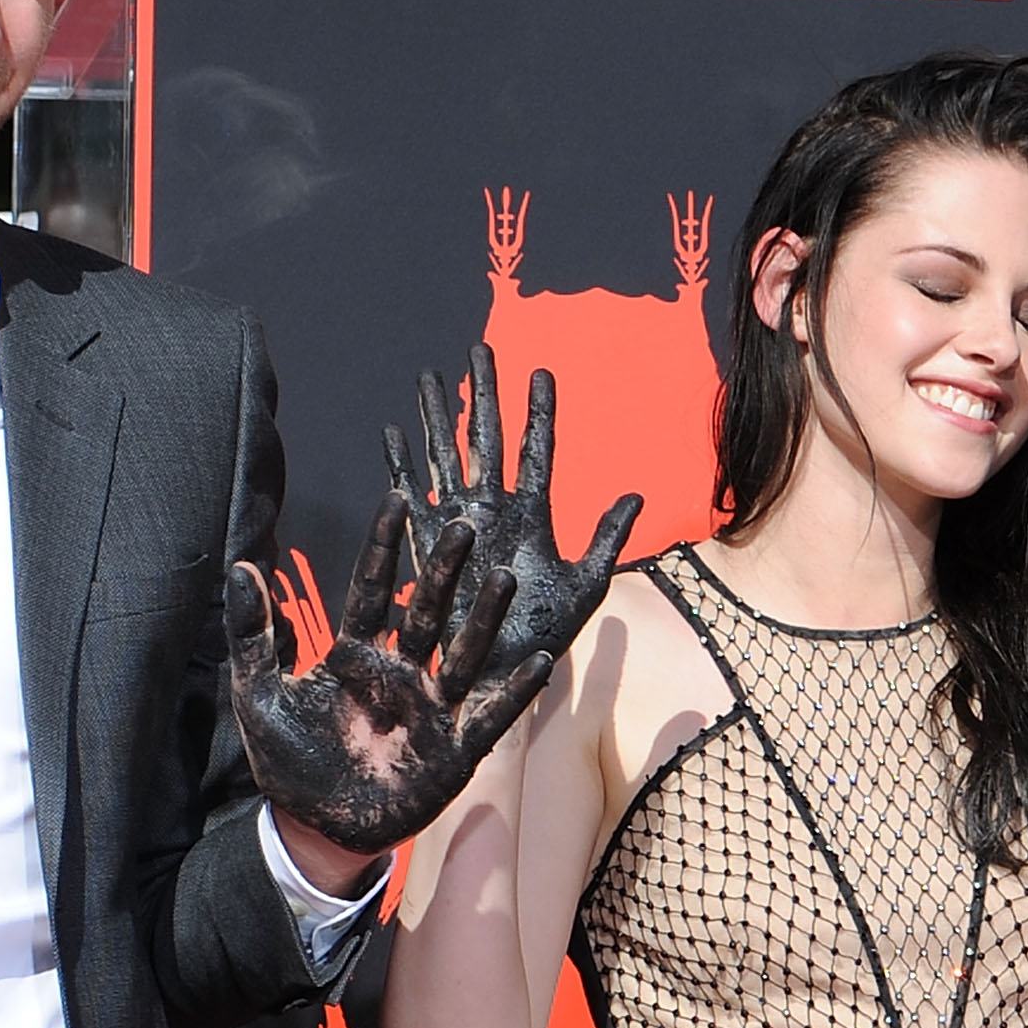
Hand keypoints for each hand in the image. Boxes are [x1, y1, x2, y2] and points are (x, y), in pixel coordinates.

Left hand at [227, 496, 547, 855]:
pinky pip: (489, 718)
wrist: (315, 829)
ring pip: (463, 655)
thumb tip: (240, 568)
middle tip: (465, 525)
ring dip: (484, 620)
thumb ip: (253, 636)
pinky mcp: (452, 752)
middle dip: (445, 571)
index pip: (373, 589)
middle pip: (428, 611)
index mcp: (355, 655)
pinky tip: (541, 662)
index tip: (398, 497)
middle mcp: (399, 673)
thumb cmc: (288, 764)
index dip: (384, 546)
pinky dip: (515, 694)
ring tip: (505, 579)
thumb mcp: (259, 695)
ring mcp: (430, 710)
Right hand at [382, 340, 641, 672]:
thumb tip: (634, 494)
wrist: (499, 677)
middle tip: (479, 350)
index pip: (536, 452)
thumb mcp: (585, 587)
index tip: (541, 371)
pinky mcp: (429, 547)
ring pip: (447, 458)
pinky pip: (413, 500)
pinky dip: (401, 467)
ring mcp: (460, 527)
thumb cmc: (542, 638)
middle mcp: (494, 513)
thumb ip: (606, 541)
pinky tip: (392, 433)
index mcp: (533, 517)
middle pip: (488, 440)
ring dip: (438, 417)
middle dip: (484, 395)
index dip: (539, 412)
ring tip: (428, 376)